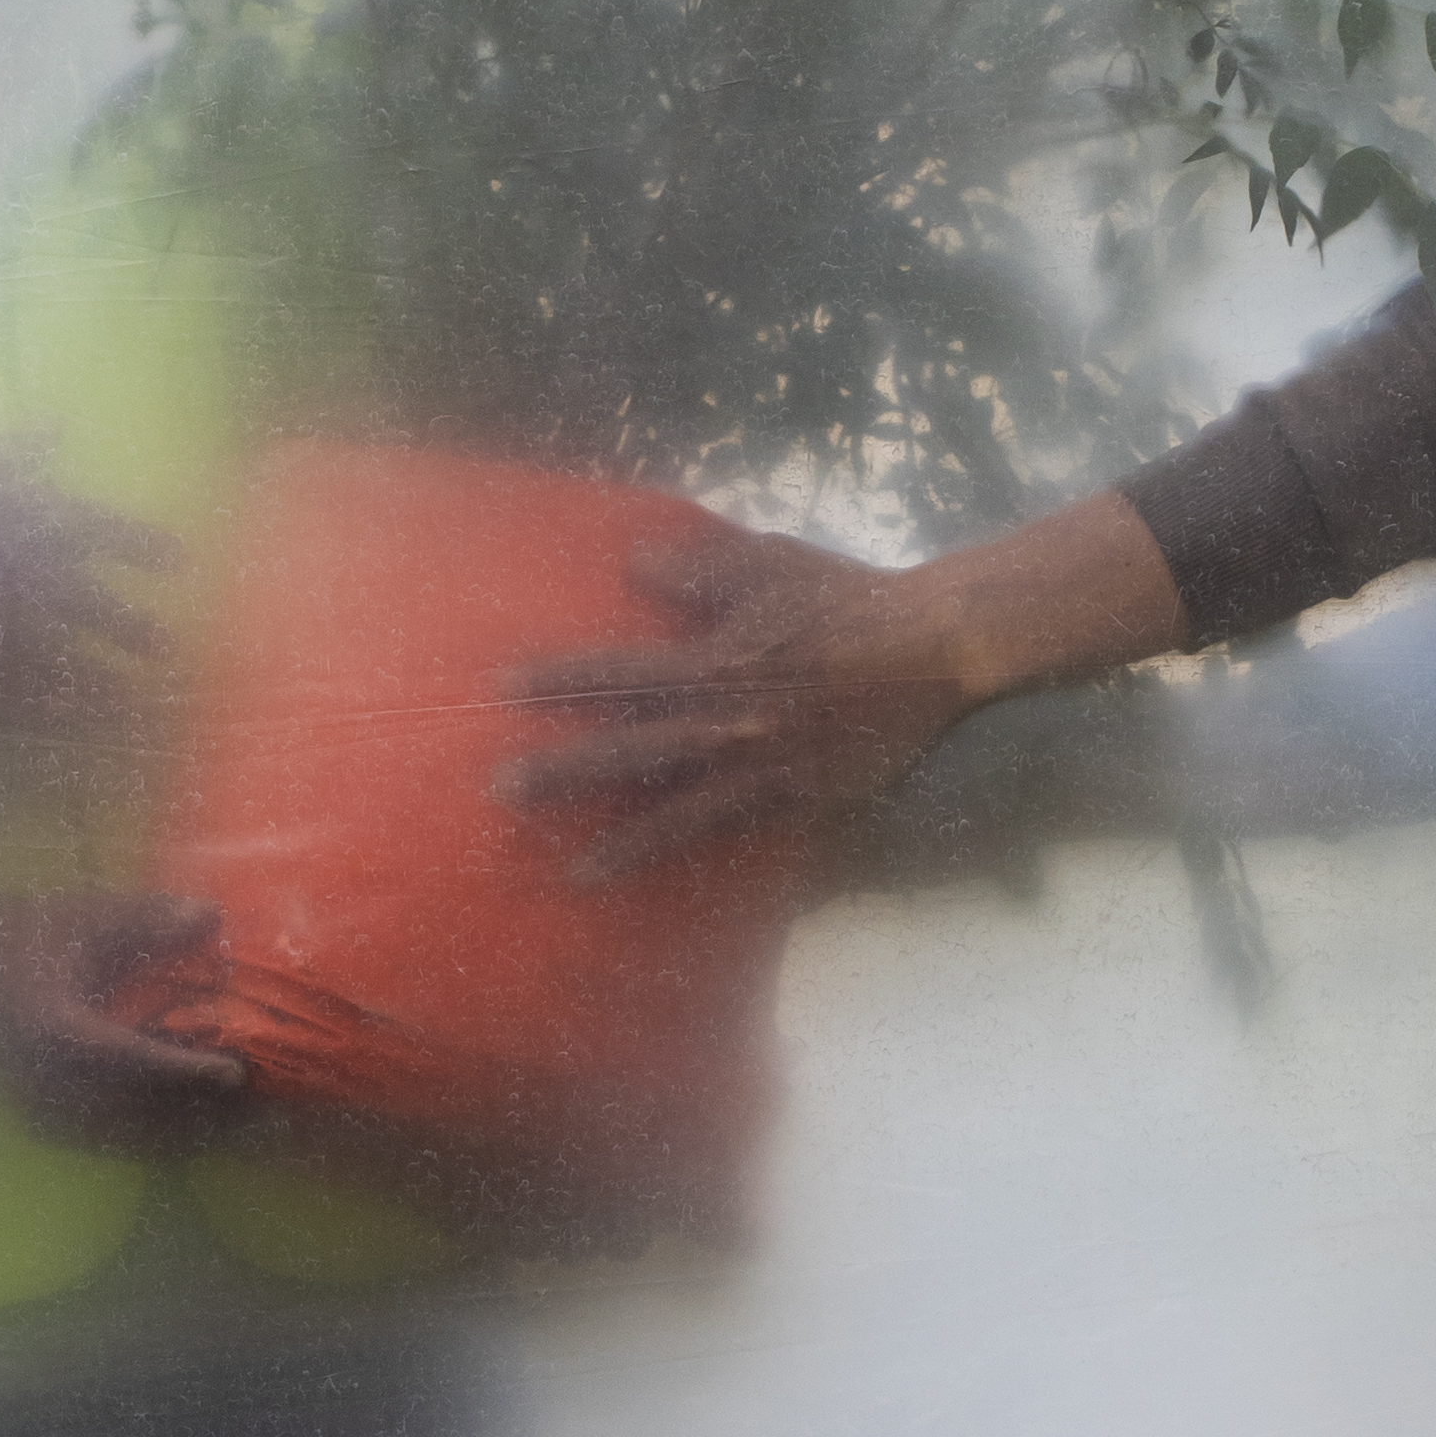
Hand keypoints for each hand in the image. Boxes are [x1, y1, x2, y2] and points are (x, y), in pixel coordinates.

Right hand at [0, 893, 252, 1154]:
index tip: (233, 1072)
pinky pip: (102, 1135)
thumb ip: (146, 917)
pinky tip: (182, 1124)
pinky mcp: (41, 1112)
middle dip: (193, 1111)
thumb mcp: (83, 917)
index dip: (185, 1069)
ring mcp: (39, 1101)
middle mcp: (45, 1077)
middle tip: (247, 1102)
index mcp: (54, 1030)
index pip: (131, 1058)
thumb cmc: (19, 935)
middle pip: (133, 1110)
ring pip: (120, 1133)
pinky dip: (145, 1133)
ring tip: (228, 1121)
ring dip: (175, 1130)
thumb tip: (212, 916)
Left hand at [500, 487, 1190, 871]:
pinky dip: (695, 852)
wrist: (931, 649)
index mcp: (715, 661)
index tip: (503, 688)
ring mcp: (763, 768)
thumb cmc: (844, 597)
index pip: (620, 672)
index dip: (561, 679)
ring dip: (624, 841)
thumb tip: (634, 564)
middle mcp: (729, 722)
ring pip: (680, 810)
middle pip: (631, 750)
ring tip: (575, 872)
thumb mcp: (768, 564)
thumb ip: (699, 569)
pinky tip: (660, 870)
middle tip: (503, 791)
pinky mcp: (795, 796)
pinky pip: (735, 830)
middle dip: (564, 771)